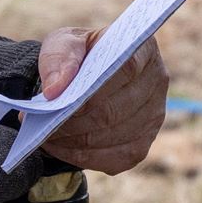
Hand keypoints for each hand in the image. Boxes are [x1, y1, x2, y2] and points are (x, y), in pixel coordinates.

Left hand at [39, 26, 168, 173]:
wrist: (85, 78)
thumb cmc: (78, 56)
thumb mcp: (64, 42)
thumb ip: (59, 57)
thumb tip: (55, 90)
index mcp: (142, 48)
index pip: (126, 69)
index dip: (94, 89)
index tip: (62, 100)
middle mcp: (157, 82)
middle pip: (116, 109)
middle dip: (77, 122)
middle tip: (44, 125)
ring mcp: (154, 117)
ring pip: (113, 137)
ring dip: (76, 141)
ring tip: (46, 136)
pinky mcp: (142, 145)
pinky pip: (113, 159)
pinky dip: (83, 157)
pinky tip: (60, 148)